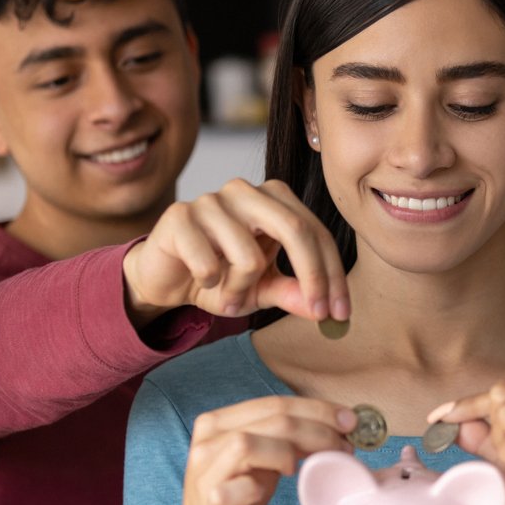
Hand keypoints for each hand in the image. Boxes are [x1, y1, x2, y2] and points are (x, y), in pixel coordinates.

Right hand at [123, 177, 350, 323]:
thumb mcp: (262, 289)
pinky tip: (200, 280)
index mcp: (272, 199)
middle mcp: (245, 191)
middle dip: (313, 277)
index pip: (315, 232)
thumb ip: (292, 293)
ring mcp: (211, 199)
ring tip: (228, 296)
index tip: (341, 314)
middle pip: (295, 229)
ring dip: (242, 291)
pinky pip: (209, 263)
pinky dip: (210, 284)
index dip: (333, 274)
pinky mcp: (179, 215)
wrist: (164, 277)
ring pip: (249, 256)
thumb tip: (323, 308)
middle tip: (316, 314)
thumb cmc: (218, 277)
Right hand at [157, 398, 356, 504]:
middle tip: (345, 446)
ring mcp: (205, 471)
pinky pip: (242, 486)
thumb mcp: (262, 462)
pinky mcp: (211, 502)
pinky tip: (268, 494)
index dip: (317, 409)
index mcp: (219, 423)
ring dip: (289, 453)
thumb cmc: (238, 501)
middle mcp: (207, 441)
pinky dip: (261, 487)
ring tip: (304, 470)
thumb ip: (286, 440)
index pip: (275, 404)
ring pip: (250, 443)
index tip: (350, 422)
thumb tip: (338, 426)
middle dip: (317, 430)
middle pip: (272, 420)